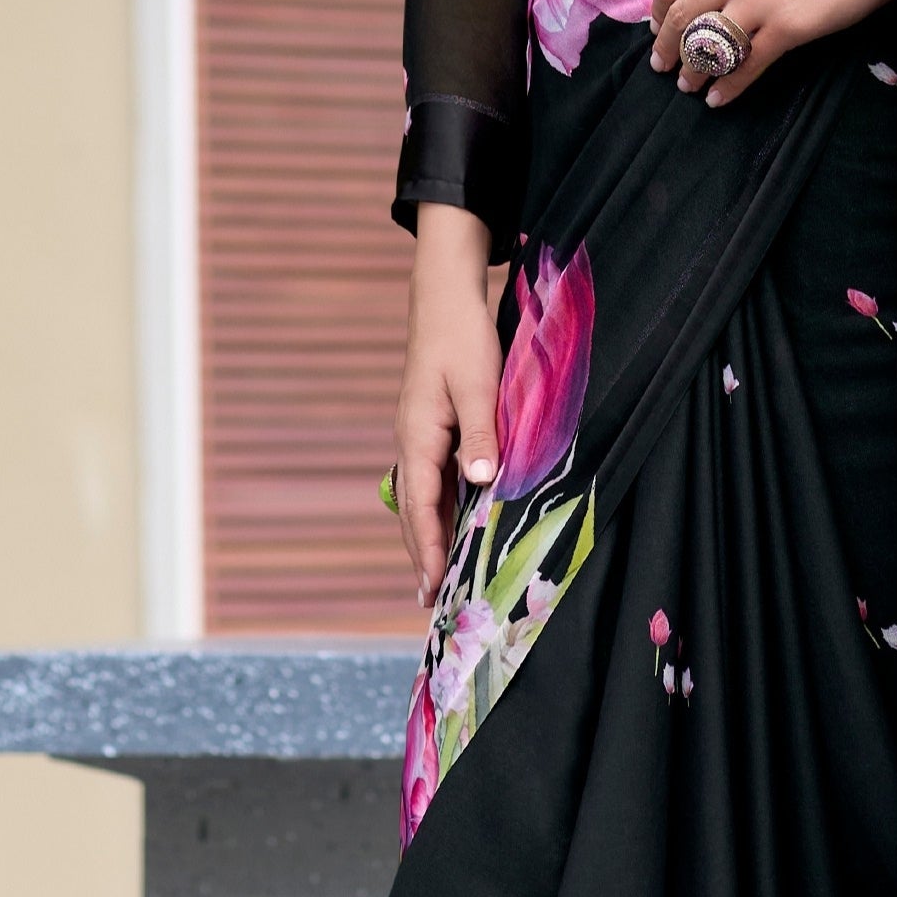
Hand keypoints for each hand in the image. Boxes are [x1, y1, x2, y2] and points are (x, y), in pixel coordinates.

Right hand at [397, 206, 500, 600]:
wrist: (444, 297)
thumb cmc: (462, 337)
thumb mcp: (478, 385)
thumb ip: (482, 434)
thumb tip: (483, 482)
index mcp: (419, 435)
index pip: (422, 504)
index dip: (429, 546)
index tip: (434, 583)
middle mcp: (412, 441)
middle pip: (413, 509)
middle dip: (421, 553)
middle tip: (429, 599)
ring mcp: (418, 435)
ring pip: (420, 496)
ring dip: (426, 535)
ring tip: (434, 575)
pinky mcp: (431, 427)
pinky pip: (431, 479)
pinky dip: (436, 508)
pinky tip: (448, 523)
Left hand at [649, 0, 896, 107]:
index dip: (657, 12)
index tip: (657, 29)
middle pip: (679, 18)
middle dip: (665, 49)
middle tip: (663, 67)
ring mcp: (758, 0)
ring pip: (706, 46)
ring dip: (692, 72)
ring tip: (689, 87)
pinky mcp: (787, 28)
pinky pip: (745, 66)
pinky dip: (727, 88)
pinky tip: (718, 99)